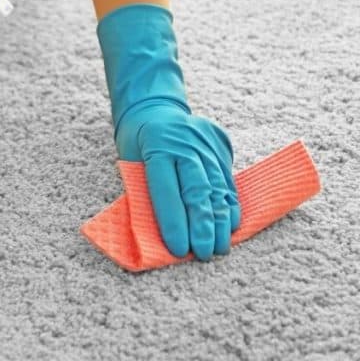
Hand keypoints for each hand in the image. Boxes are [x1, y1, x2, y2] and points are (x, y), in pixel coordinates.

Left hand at [115, 100, 240, 259]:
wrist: (154, 109)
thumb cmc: (136, 144)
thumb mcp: (131, 162)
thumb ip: (146, 190)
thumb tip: (164, 233)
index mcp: (156, 145)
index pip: (166, 188)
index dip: (173, 221)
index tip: (177, 248)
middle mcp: (185, 142)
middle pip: (197, 189)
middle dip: (201, 226)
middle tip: (202, 253)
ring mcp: (205, 142)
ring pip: (217, 186)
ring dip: (220, 221)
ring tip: (220, 248)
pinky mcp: (221, 144)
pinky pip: (229, 179)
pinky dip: (230, 205)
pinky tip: (232, 227)